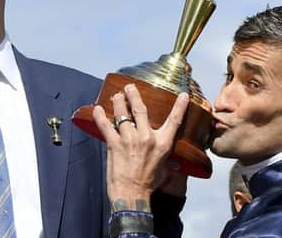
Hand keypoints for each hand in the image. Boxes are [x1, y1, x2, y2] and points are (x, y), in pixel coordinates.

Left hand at [93, 84, 189, 211]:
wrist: (131, 195)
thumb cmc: (148, 183)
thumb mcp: (164, 169)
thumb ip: (168, 160)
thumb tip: (176, 161)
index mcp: (162, 144)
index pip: (174, 121)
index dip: (179, 106)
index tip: (183, 95)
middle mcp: (147, 138)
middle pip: (140, 109)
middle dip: (134, 95)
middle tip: (130, 87)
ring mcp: (129, 140)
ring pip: (122, 114)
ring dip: (118, 102)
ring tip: (116, 95)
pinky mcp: (114, 145)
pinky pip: (105, 126)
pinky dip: (100, 116)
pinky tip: (97, 109)